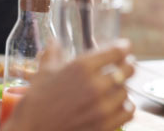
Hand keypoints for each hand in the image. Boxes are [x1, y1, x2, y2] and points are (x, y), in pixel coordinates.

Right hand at [7, 41, 134, 130]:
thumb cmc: (34, 102)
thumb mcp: (43, 72)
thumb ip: (53, 53)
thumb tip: (54, 41)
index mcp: (82, 67)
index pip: (116, 51)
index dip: (123, 48)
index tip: (125, 48)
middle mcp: (95, 85)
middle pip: (127, 70)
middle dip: (128, 66)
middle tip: (126, 66)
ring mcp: (101, 107)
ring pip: (126, 92)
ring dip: (123, 89)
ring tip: (117, 88)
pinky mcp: (103, 126)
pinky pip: (127, 113)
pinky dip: (125, 108)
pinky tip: (119, 106)